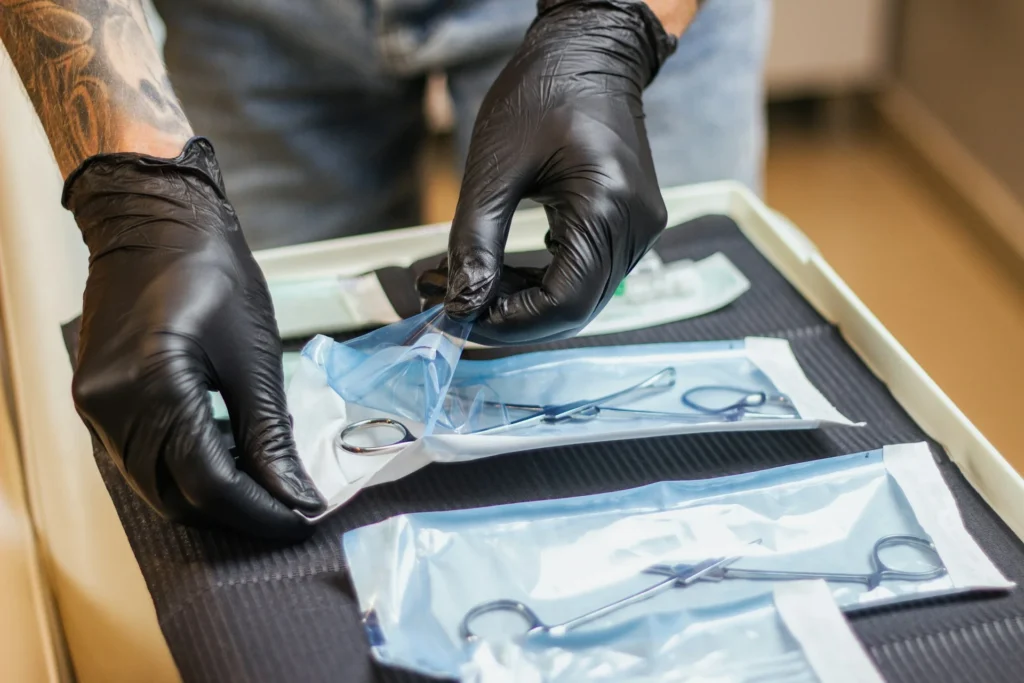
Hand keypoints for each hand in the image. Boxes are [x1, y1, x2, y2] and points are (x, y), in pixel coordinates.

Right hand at [66, 138, 323, 539]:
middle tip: (287, 505)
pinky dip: (182, 469)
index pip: (209, 483)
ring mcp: (96, 406)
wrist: (154, 221)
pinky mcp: (97, 400)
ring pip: (154, 485)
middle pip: (176, 495)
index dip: (259, 512)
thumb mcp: (253, 355)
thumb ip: (270, 434)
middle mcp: (111, 406)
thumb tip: (296, 495)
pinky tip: (223, 456)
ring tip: (262, 483)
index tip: (300, 521)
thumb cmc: (209, 271)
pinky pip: (138, 459)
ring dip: (208, 495)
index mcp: (154, 387)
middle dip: (236, 511)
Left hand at [433, 0, 677, 344]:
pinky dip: (545, 283)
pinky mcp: (630, 225)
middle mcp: (635, 226)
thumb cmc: (544, 92)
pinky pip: (590, 275)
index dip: (511, 323)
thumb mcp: (495, 166)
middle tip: (460, 305)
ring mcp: (640, 228)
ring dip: (527, 303)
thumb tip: (461, 304)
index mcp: (607, 206)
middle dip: (514, 317)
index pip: (565, 303)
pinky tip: (507, 272)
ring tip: (476, 285)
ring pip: (583, 298)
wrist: (591, 52)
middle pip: (576, 309)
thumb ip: (475, 241)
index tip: (461, 317)